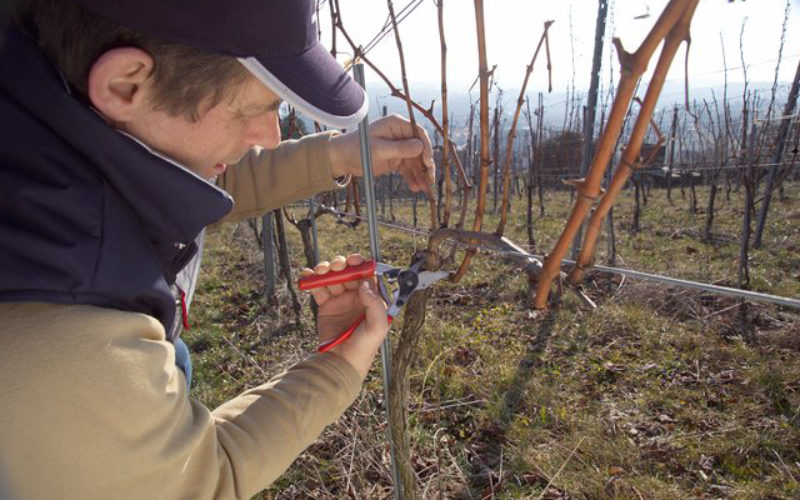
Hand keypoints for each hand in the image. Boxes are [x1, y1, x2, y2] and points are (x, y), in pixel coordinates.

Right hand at [300, 254, 388, 377]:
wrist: (341, 363)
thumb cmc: (364, 348)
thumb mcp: (377, 327)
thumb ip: (375, 304)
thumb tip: (365, 283)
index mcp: (372, 299)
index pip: (367, 276)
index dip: (361, 265)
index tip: (354, 260)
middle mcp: (357, 297)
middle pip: (348, 273)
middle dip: (341, 265)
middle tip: (336, 266)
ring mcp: (340, 300)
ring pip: (333, 277)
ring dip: (326, 270)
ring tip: (320, 270)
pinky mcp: (326, 306)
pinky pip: (319, 288)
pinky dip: (312, 280)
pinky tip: (308, 276)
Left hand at [329, 114, 435, 192]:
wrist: (343, 158)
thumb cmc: (357, 148)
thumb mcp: (378, 149)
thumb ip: (399, 148)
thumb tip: (420, 147)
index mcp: (396, 125)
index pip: (418, 132)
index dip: (425, 147)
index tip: (426, 161)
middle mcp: (400, 134)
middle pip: (420, 149)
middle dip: (425, 165)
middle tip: (429, 179)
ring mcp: (400, 147)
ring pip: (416, 161)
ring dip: (421, 174)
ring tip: (424, 188)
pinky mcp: (397, 159)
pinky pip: (409, 169)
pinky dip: (413, 178)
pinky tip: (415, 187)